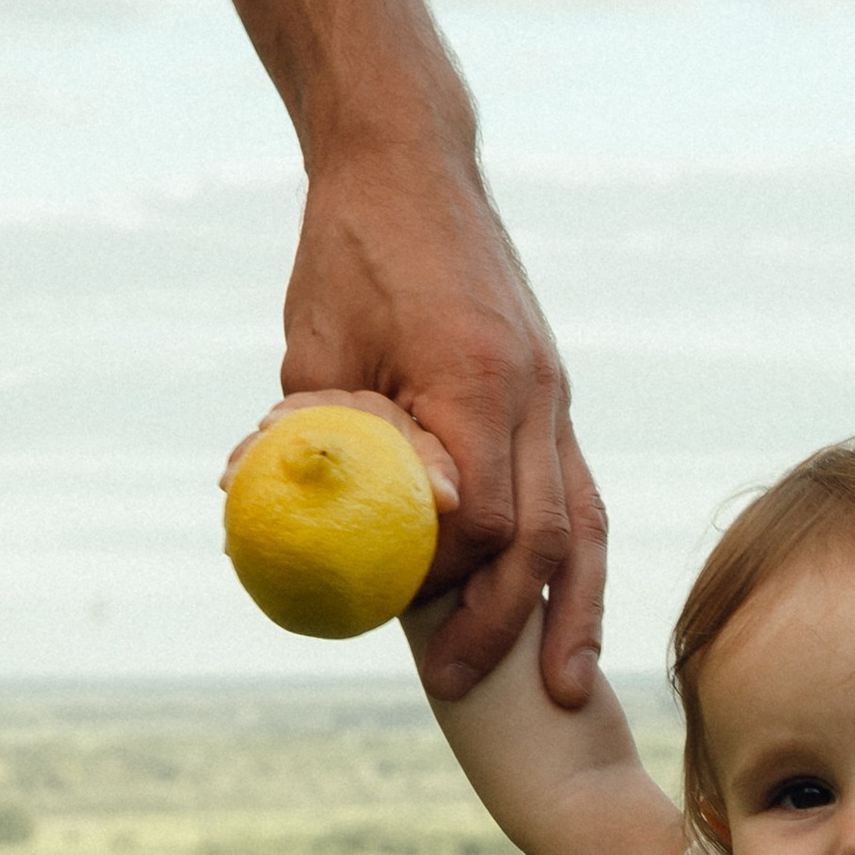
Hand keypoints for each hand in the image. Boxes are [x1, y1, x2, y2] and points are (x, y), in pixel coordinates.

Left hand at [276, 135, 607, 703]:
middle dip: (504, 623)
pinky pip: (580, 496)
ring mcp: (556, 397)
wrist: (411, 164)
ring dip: (572, 613)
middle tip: (450, 682)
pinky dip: (577, 564)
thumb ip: (317, 436)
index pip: (480, 515)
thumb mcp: (316, 345)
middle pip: (541, 538)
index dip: (440, 574)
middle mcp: (535, 394)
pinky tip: (566, 616)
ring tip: (559, 690)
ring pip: (583, 526)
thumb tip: (271, 512)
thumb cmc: (350, 248)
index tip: (391, 604)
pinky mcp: (555, 399)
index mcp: (476, 378)